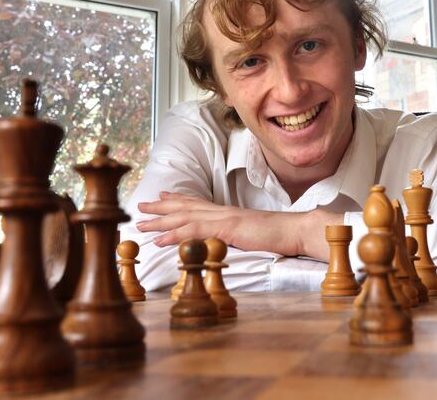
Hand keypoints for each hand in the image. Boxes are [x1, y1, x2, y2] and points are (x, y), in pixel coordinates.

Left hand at [135, 191, 341, 258]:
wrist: (296, 231)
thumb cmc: (279, 235)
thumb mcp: (252, 234)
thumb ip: (236, 235)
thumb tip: (224, 240)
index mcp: (229, 212)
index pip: (199, 203)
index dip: (178, 199)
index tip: (161, 197)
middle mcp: (223, 211)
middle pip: (186, 207)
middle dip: (161, 207)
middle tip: (140, 207)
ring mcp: (224, 218)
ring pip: (185, 217)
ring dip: (161, 221)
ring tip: (141, 224)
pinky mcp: (227, 228)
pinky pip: (195, 231)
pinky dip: (175, 235)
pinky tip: (160, 240)